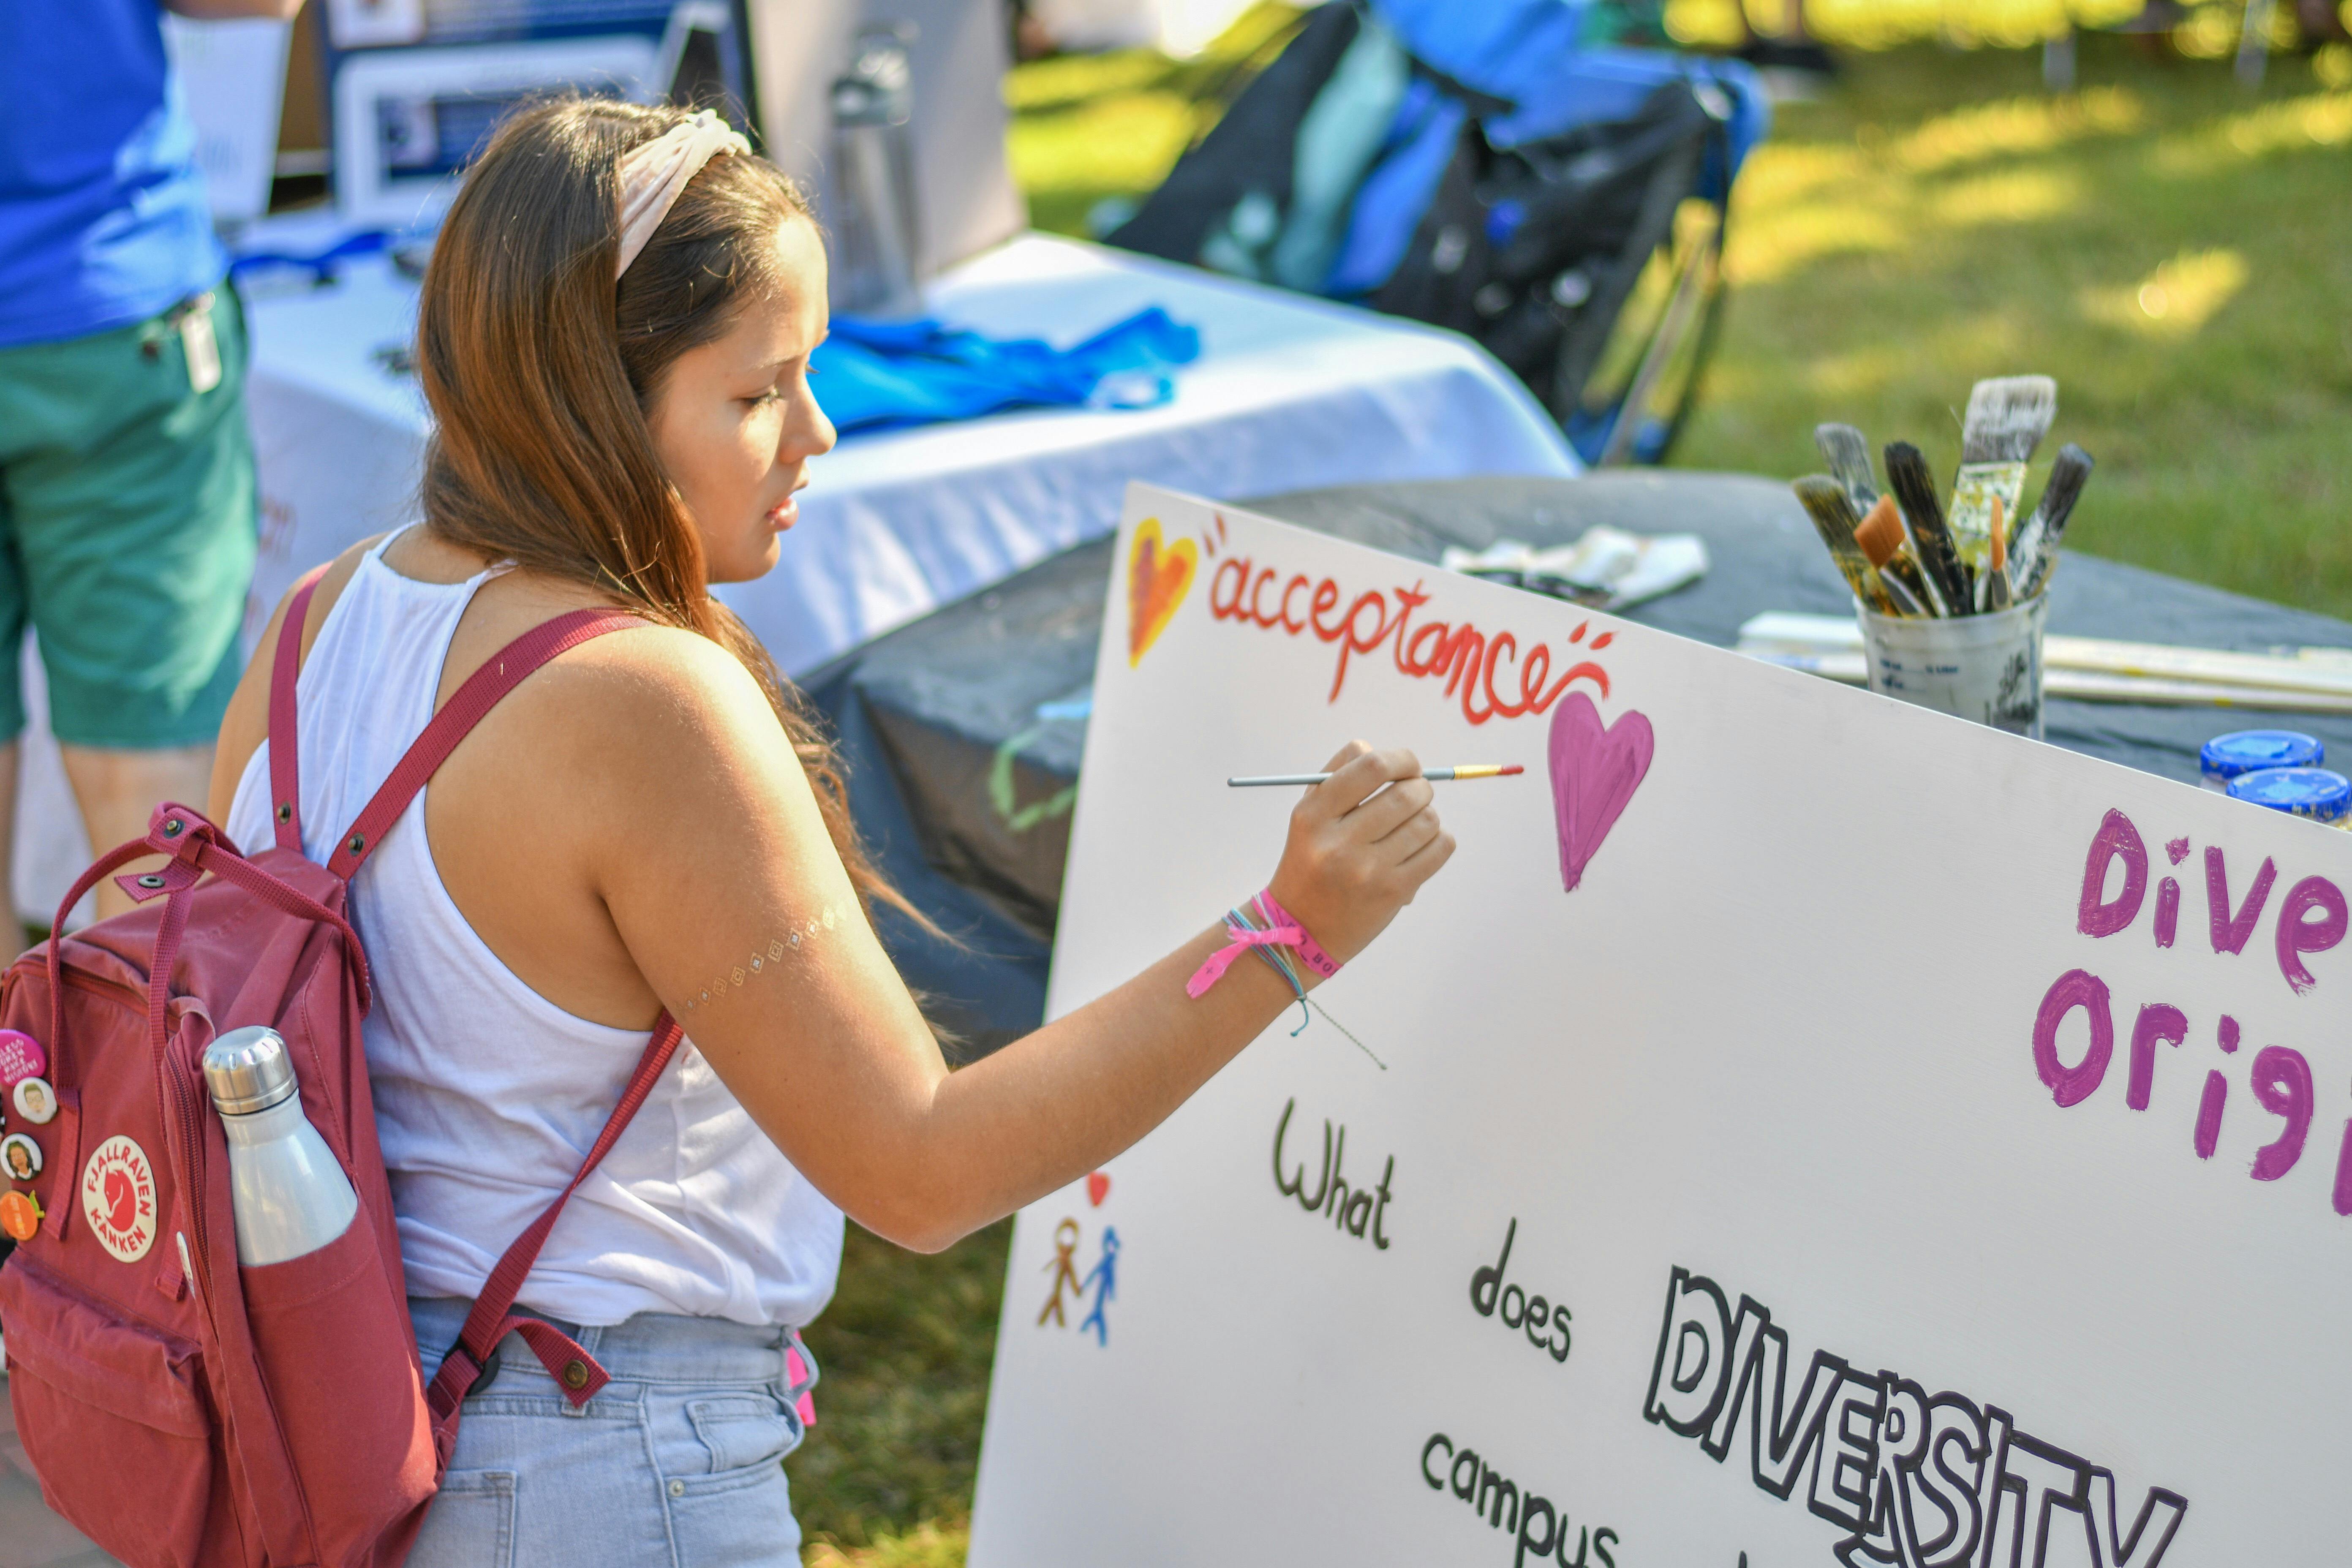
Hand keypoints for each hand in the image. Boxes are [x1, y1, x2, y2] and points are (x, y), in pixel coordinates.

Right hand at [1264, 741, 1455, 968]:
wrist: (1301, 930)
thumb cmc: (1311, 862)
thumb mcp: (1308, 815)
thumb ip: (1340, 775)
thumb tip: (1388, 756)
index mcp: (1314, 815)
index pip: (1372, 765)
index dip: (1402, 759)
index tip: (1407, 767)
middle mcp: (1339, 842)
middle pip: (1407, 792)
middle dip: (1420, 788)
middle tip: (1414, 796)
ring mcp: (1368, 870)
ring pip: (1428, 820)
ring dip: (1428, 816)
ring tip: (1413, 826)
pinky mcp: (1393, 893)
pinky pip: (1440, 848)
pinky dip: (1439, 840)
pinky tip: (1421, 846)